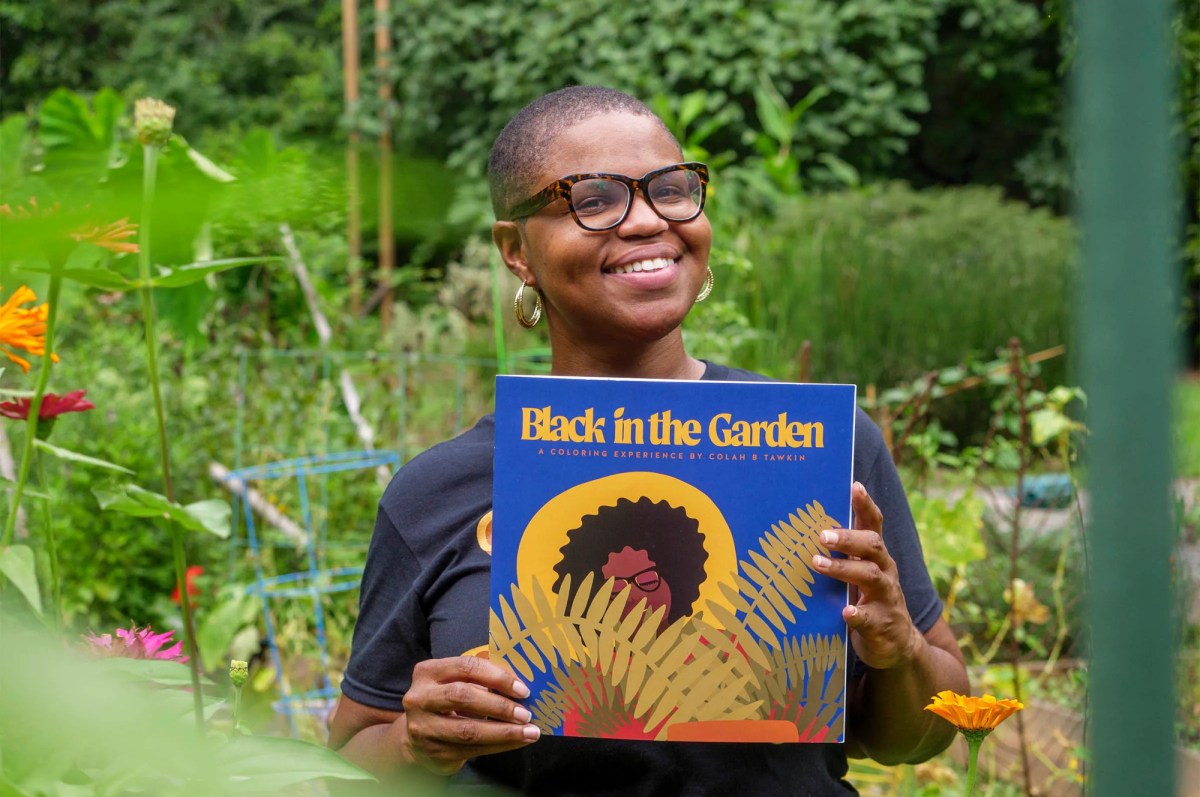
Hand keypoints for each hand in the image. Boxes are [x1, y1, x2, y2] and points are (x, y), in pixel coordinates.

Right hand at [401, 655, 540, 774]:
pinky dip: (499, 746)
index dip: (496, 677)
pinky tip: (517, 742)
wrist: (417, 736)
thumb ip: (481, 676)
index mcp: (428, 672)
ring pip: (468, 730)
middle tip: (526, 713)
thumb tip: (519, 678)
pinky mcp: (435, 752)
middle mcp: (420, 698)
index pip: (466, 667)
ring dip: (504, 732)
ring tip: (529, 732)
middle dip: (499, 706)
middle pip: (463, 697)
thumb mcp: (456, 681)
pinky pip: (473, 750)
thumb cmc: (445, 701)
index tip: (522, 689)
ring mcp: (425, 728)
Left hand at [810, 481, 921, 670]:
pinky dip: (857, 613)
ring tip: (818, 564)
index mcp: (877, 556)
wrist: (896, 645)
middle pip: (872, 546)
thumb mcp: (858, 574)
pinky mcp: (882, 624)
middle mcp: (885, 571)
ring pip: (870, 576)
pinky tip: (846, 611)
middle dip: (848, 538)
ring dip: (843, 569)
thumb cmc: (868, 600)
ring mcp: (886, 597)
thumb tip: (805, 528)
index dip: (866, 505)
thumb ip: (842, 555)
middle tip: (822, 535)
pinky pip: (869, 617)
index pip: (873, 524)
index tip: (855, 486)